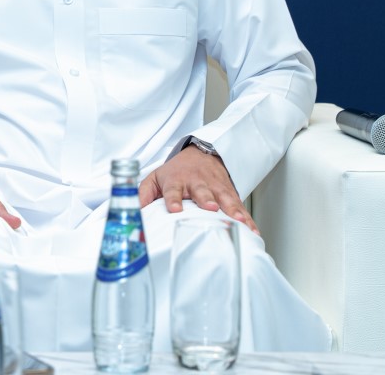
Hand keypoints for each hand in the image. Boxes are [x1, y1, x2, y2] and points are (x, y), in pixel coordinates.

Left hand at [138, 146, 258, 233]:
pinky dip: (247, 219)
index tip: (174, 209)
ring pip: (225, 198)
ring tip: (238, 221)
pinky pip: (240, 206)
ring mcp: (215, 187)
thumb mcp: (155, 178)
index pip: (172, 190)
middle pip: (202, 191)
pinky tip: (252, 230)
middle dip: (206, 199)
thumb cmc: (177, 172)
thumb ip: (142, 194)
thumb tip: (131, 212)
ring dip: (232, 209)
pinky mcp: (230, 193)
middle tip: (210, 208)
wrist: (201, 153)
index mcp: (176, 180)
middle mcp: (197, 182)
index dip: (173, 199)